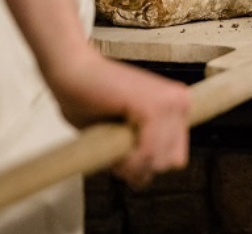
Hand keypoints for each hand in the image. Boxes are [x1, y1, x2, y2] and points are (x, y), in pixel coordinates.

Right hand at [48, 49, 190, 189]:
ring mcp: (171, 103)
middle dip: (139, 164)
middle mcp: (180, 102)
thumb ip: (139, 153)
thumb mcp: (123, 133)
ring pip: (158, 161)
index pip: (174, 156)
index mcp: (176, 106)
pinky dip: (127, 158)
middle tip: (113, 145)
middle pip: (169, 162)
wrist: (71, 72)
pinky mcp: (154, 106)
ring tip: (111, 139)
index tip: (122, 149)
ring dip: (130, 162)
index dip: (145, 161)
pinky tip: (112, 139)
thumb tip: (143, 180)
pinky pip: (147, 153)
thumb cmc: (89, 99)